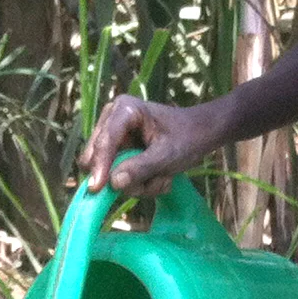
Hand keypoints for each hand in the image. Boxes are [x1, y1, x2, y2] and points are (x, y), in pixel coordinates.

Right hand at [79, 94, 228, 197]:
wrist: (201, 133)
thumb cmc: (188, 138)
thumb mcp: (168, 155)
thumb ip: (141, 168)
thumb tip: (114, 183)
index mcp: (124, 110)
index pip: (106, 141)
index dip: (99, 166)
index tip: (96, 189)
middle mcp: (112, 120)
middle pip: (96, 157)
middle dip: (124, 176)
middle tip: (153, 181)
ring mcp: (114, 138)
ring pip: (108, 172)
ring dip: (138, 183)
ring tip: (163, 177)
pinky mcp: (119, 153)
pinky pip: (118, 177)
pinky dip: (140, 183)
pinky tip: (160, 176)